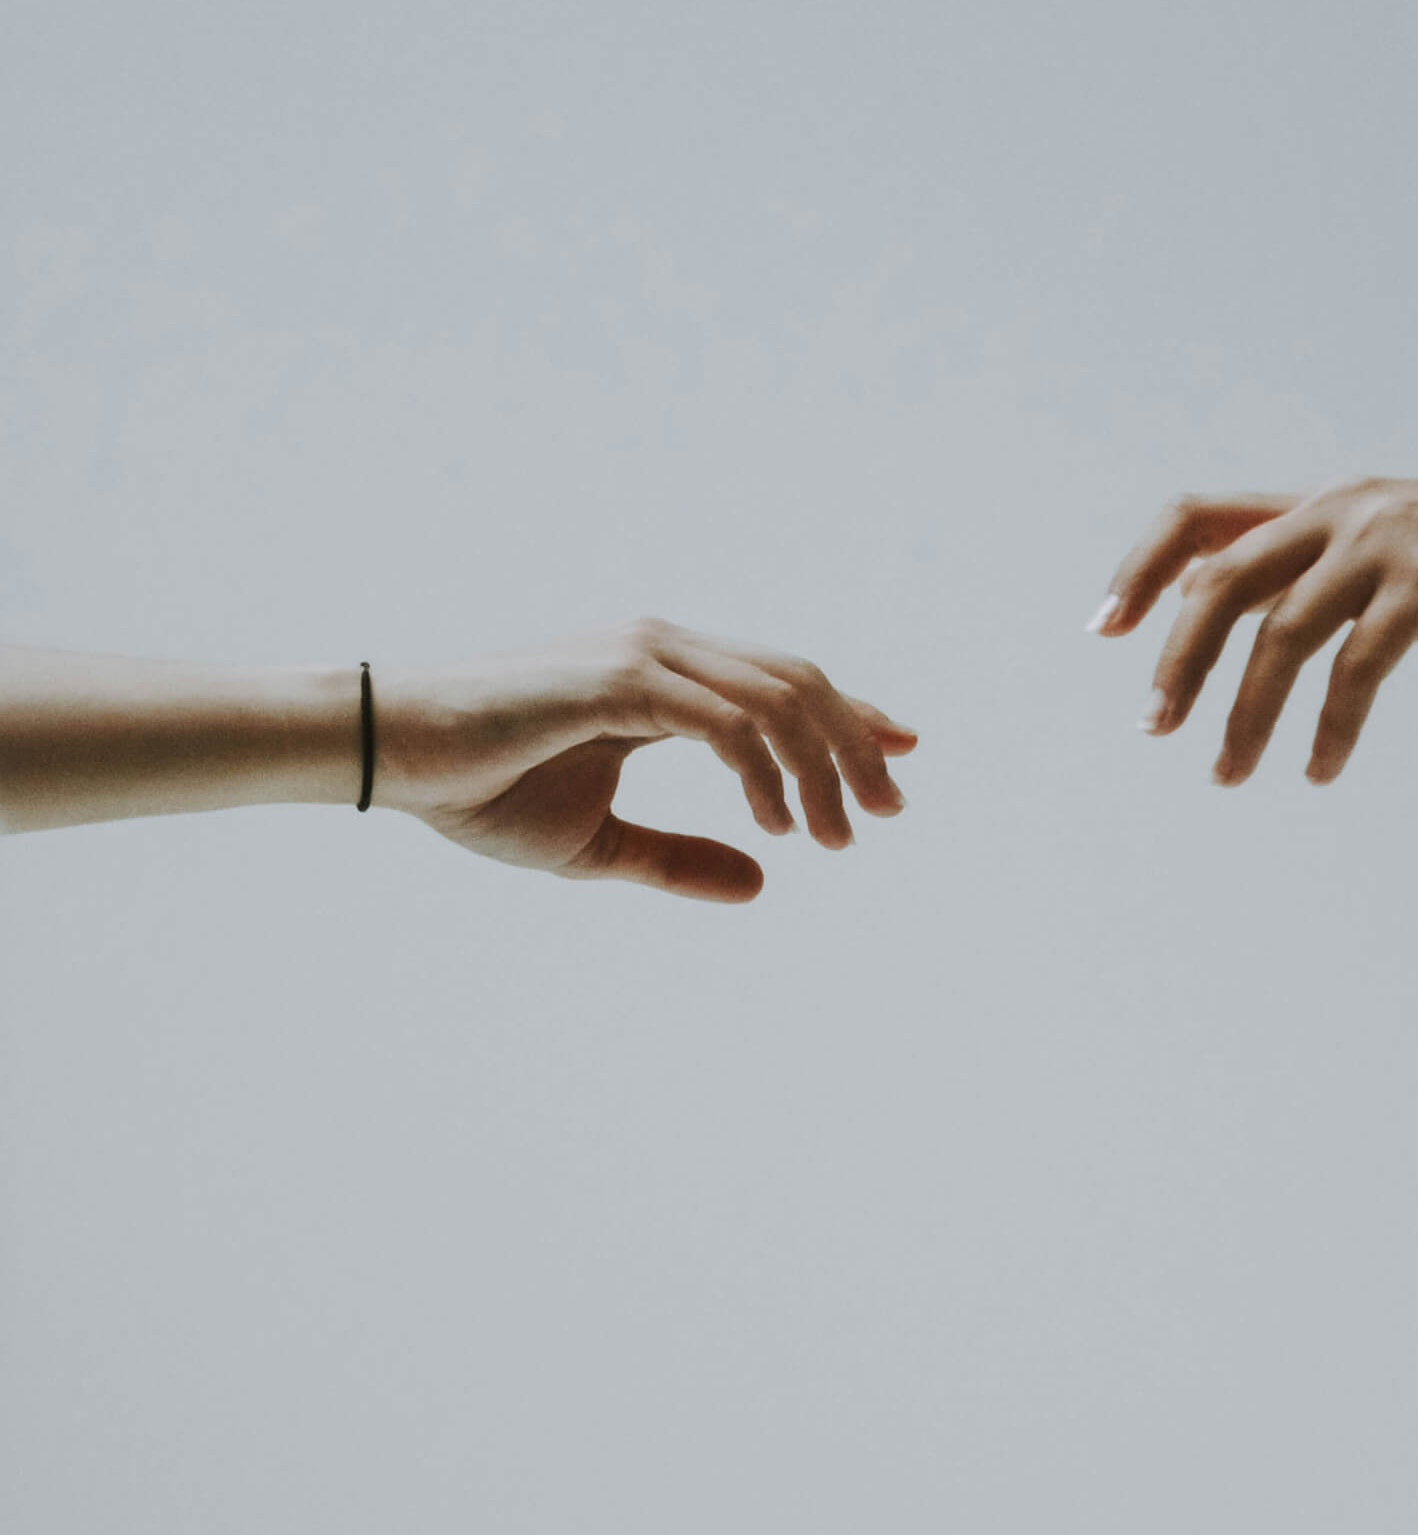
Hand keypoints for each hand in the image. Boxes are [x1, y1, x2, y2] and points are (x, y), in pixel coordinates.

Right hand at [377, 619, 916, 900]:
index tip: (903, 758)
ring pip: (777, 697)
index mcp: (665, 677)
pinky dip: (764, 772)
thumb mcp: (598, 844)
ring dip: (821, 767)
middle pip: (799, 680)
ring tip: (835, 837)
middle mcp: (665, 651)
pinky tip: (774, 825)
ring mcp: (645, 657)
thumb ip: (677, 858)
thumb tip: (761, 884)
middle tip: (887, 815)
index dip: (852, 717)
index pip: (782, 685)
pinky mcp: (620, 680)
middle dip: (857, 746)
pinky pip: (725, 721)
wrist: (396, 758)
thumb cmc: (480, 791)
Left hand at [1087, 476, 1417, 784]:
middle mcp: (1344, 509)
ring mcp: (1388, 542)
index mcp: (1324, 502)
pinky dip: (1329, 726)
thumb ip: (1321, 572)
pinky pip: (1356, 666)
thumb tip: (1234, 614)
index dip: (1141, 569)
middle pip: (1220, 582)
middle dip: (1177, 661)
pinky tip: (1321, 769)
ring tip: (1226, 772)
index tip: (1105, 629)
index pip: (1198, 517)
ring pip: (1280, 634)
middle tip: (1156, 728)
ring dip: (1244, 713)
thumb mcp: (1396, 551)